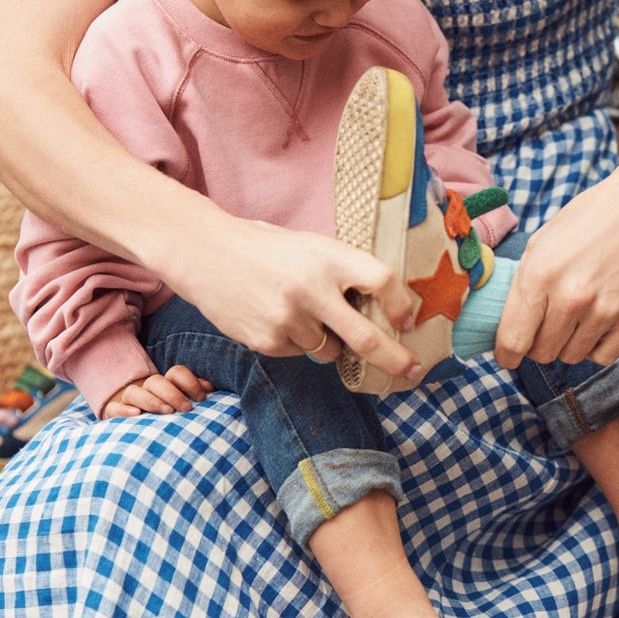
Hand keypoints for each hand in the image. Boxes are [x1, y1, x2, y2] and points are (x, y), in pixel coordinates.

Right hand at [102, 364, 211, 418]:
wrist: (138, 430)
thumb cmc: (170, 416)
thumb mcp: (185, 405)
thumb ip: (197, 395)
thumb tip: (209, 387)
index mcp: (167, 384)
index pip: (176, 373)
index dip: (190, 382)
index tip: (202, 398)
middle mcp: (147, 389)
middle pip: (156, 381)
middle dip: (172, 393)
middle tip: (186, 408)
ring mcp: (129, 401)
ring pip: (133, 392)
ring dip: (151, 400)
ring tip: (167, 412)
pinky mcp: (114, 413)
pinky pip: (114, 408)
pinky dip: (124, 410)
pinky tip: (137, 414)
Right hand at [175, 214, 422, 381]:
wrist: (205, 254)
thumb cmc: (266, 249)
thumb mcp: (310, 246)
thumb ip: (342, 271)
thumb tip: (386, 306)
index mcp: (328, 257)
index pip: (382, 281)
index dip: (402, 304)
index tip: (408, 321)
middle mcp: (311, 289)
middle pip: (367, 338)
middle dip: (396, 360)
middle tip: (413, 372)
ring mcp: (288, 319)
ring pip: (330, 350)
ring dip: (328, 341)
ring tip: (300, 311)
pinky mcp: (267, 341)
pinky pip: (299, 353)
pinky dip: (296, 342)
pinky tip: (275, 316)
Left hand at [495, 171, 618, 368]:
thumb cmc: (587, 221)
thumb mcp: (541, 242)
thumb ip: (522, 284)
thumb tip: (504, 323)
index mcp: (540, 275)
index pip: (513, 340)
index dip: (506, 354)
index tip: (509, 355)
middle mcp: (572, 297)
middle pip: (542, 353)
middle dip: (538, 345)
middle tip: (546, 327)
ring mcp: (605, 310)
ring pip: (571, 357)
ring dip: (568, 344)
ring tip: (576, 317)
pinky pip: (603, 357)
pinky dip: (596, 347)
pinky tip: (596, 325)